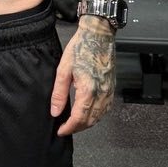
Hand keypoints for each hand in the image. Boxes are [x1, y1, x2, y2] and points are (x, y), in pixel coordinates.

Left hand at [50, 18, 115, 135]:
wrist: (98, 35)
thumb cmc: (81, 48)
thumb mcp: (63, 70)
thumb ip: (59, 93)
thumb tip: (55, 111)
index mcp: (88, 90)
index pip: (79, 118)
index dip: (69, 128)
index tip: (61, 130)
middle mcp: (101, 92)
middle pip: (90, 120)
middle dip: (77, 128)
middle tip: (66, 128)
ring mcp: (109, 90)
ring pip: (100, 116)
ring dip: (87, 123)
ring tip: (75, 123)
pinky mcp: (112, 87)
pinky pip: (106, 108)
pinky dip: (97, 115)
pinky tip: (90, 114)